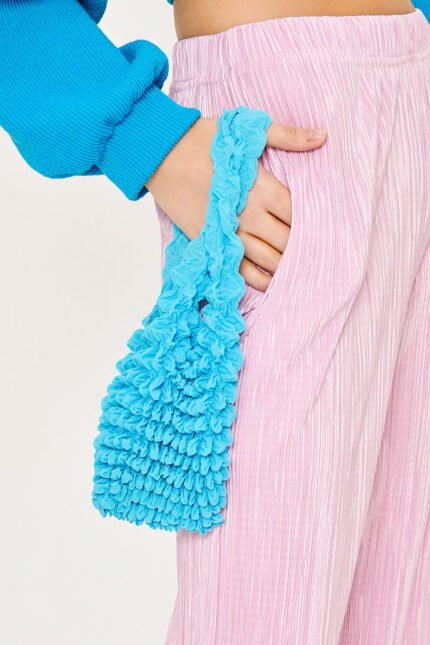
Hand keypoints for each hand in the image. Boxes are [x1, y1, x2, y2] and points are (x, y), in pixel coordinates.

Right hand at [146, 117, 326, 291]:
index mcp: (262, 188)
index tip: (324, 229)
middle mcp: (249, 215)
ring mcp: (229, 232)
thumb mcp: (248, 131)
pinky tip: (272, 281)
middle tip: (317, 252)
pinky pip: (240, 270)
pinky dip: (259, 279)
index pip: (298, 215)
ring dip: (285, 266)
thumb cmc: (204, 140)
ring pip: (268, 259)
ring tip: (300, 270)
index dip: (314, 224)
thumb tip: (323, 137)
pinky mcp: (212, 243)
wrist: (161, 154)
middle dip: (303, 247)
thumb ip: (288, 136)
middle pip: (287, 241)